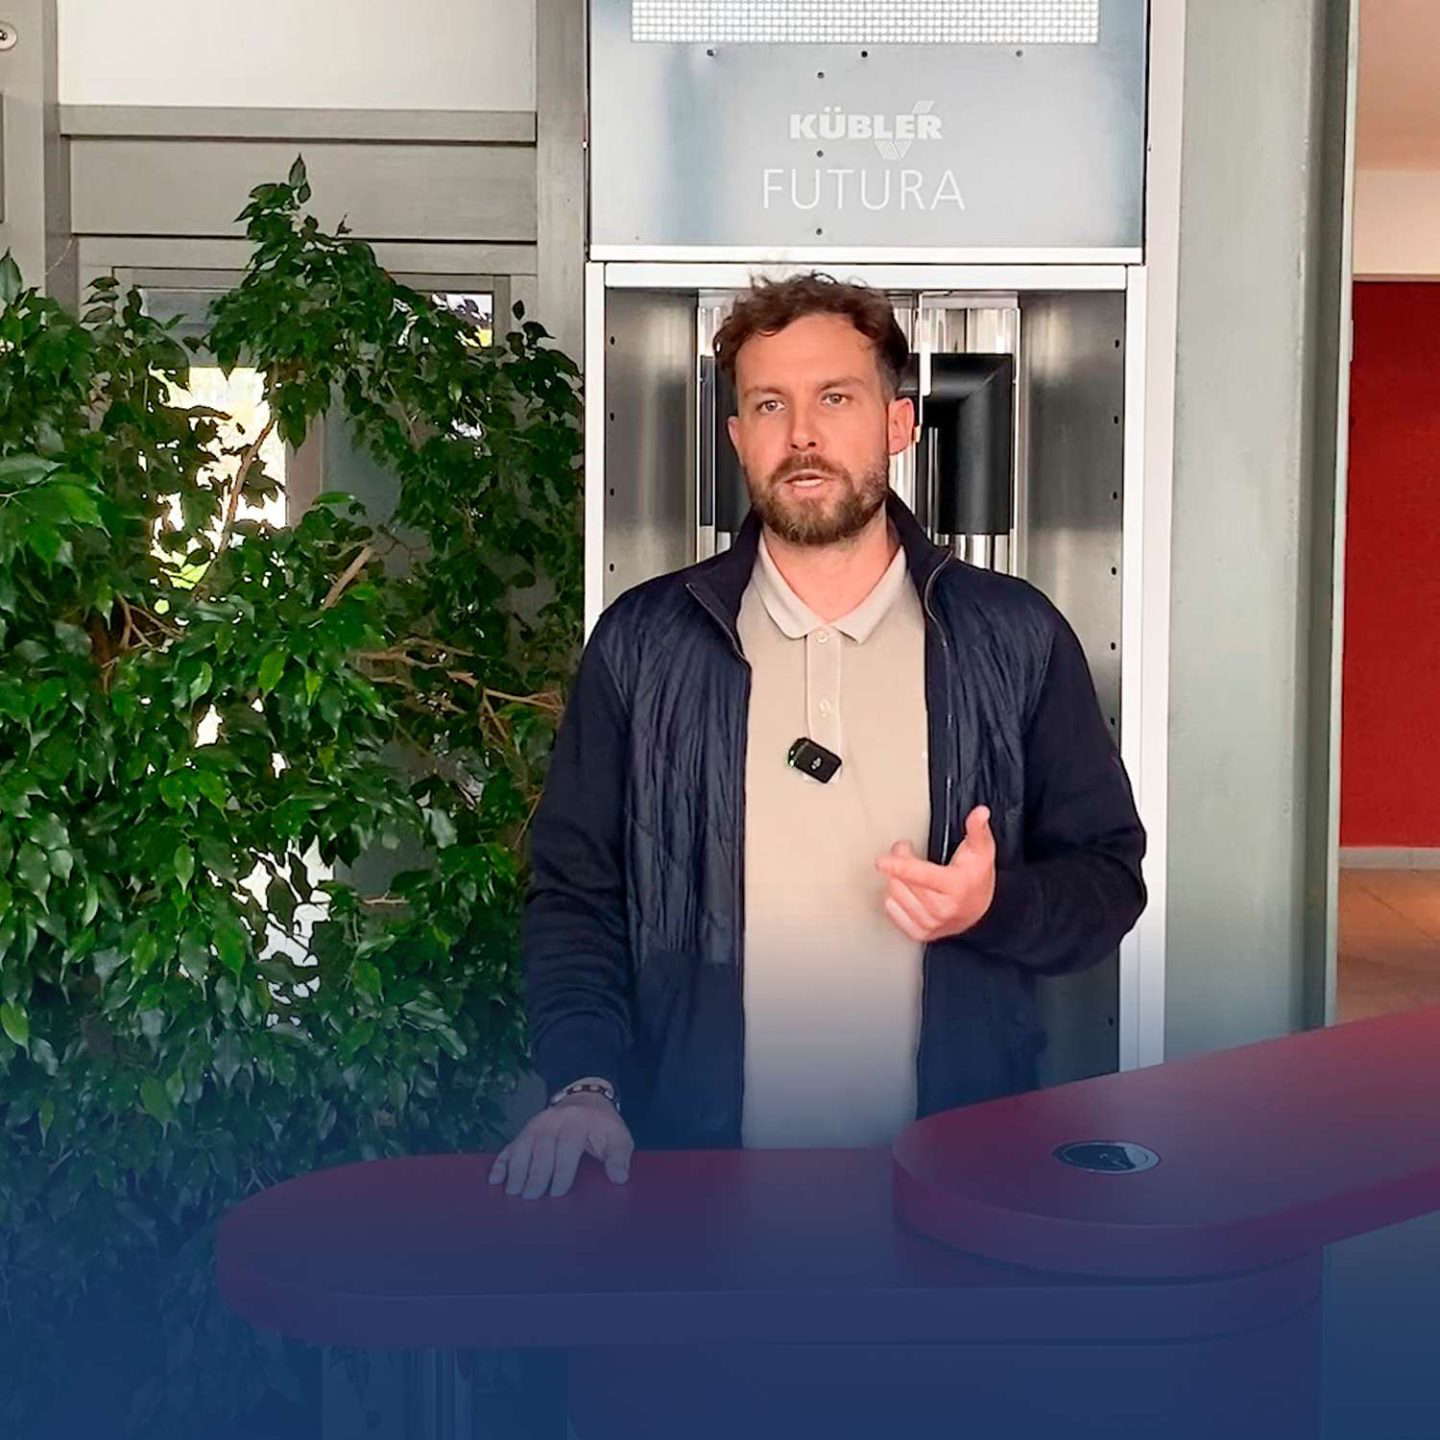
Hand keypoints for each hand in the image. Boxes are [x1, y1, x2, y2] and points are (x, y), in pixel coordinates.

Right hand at [487, 1092, 634, 1198]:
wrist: (585, 1100)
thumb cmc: (602, 1126)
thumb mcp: (618, 1136)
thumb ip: (619, 1156)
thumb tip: (619, 1178)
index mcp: (577, 1123)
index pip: (567, 1147)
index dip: (562, 1172)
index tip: (558, 1193)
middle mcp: (553, 1121)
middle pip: (541, 1150)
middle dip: (536, 1175)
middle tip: (532, 1198)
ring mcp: (536, 1125)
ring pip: (522, 1148)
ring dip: (516, 1171)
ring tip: (514, 1193)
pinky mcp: (524, 1131)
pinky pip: (510, 1146)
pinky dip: (501, 1163)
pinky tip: (495, 1180)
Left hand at [874, 805, 996, 942]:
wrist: (980, 912)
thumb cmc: (976, 878)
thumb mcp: (981, 851)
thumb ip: (977, 829)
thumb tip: (980, 812)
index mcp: (955, 887)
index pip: (920, 875)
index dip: (899, 865)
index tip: (881, 861)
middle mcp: (942, 909)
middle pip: (902, 881)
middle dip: (899, 861)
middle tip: (907, 852)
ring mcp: (931, 923)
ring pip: (894, 895)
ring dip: (896, 879)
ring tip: (909, 872)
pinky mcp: (920, 933)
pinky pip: (892, 911)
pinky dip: (894, 898)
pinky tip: (906, 891)